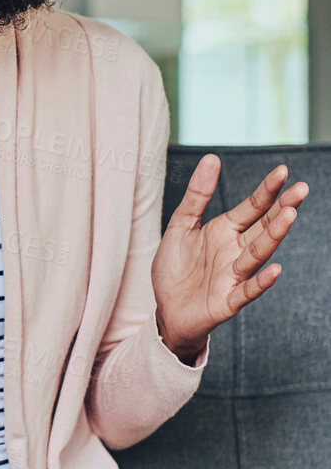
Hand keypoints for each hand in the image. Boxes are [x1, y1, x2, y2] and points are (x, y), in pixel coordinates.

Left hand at [153, 155, 309, 358]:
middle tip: (301, 190)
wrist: (166, 310)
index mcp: (225, 231)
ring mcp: (234, 275)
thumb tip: (212, 158)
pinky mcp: (228, 300)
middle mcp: (235, 251)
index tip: (283, 171)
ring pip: (258, 253)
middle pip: (263, 227)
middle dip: (281, 209)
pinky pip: (248, 290)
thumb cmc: (176, 269)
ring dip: (274, 236)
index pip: (252, 207)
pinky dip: (261, 281)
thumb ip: (197, 195)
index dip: (266, 190)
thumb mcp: (180, 226)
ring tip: (289, 216)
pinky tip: (274, 270)